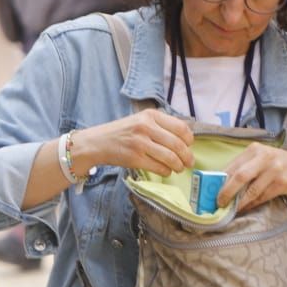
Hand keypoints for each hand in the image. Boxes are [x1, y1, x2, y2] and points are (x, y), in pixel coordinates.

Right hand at [73, 110, 195, 177]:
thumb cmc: (122, 132)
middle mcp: (146, 127)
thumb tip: (185, 139)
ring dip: (179, 165)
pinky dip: (167, 171)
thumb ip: (161, 125)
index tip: (190, 146)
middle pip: (177, 144)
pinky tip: (167, 171)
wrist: (96, 142)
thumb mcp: (141, 120)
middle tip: (190, 163)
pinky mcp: (134, 158)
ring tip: (180, 168)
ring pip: (170, 157)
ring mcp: (140, 143)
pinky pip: (159, 167)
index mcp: (151, 115)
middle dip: (187, 156)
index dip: (189, 139)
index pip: (180, 127)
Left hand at [217, 143, 286, 211]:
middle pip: (240, 176)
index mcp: (254, 149)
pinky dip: (252, 204)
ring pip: (252, 191)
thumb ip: (241, 167)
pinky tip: (247, 207)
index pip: (233, 166)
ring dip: (240, 202)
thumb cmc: (272, 164)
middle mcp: (265, 157)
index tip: (212, 193)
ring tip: (233, 208)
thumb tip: (218, 185)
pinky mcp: (282, 183)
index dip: (221, 182)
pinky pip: (262, 197)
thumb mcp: (258, 159)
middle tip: (220, 203)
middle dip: (227, 192)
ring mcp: (275, 170)